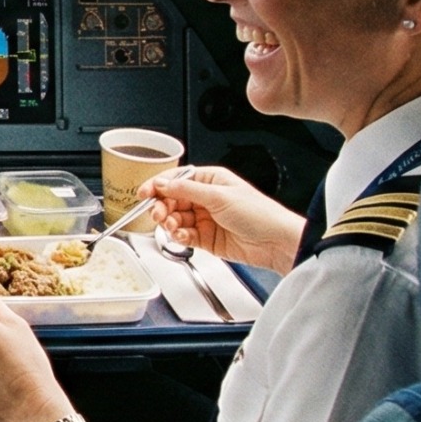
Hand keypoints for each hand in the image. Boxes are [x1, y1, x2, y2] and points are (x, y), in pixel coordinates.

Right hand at [143, 165, 302, 272]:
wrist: (276, 242)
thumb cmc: (260, 214)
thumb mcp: (220, 196)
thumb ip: (187, 190)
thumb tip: (163, 183)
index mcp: (211, 180)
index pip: (177, 179)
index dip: (158, 185)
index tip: (144, 193)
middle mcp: (206, 198)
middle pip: (172, 200)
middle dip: (162, 207)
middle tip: (158, 214)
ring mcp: (206, 218)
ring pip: (175, 219)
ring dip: (169, 223)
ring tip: (172, 227)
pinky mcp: (206, 238)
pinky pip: (184, 235)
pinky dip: (179, 236)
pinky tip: (182, 236)